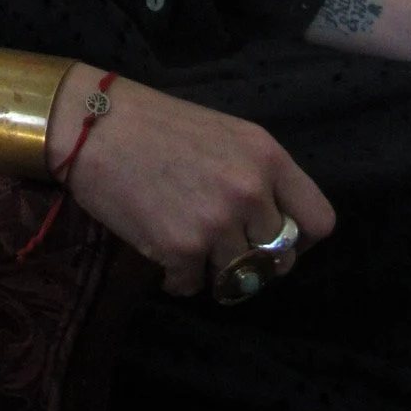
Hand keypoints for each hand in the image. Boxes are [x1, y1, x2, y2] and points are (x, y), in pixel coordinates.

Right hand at [53, 71, 335, 297]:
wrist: (91, 124)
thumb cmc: (154, 124)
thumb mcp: (224, 134)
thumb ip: (256, 174)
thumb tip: (270, 225)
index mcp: (267, 157)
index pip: (320, 222)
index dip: (300, 239)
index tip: (273, 239)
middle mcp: (251, 192)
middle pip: (280, 258)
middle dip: (253, 258)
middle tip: (221, 246)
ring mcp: (218, 223)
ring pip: (239, 278)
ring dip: (213, 270)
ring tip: (185, 246)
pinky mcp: (181, 249)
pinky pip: (193, 286)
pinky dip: (176, 277)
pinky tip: (158, 248)